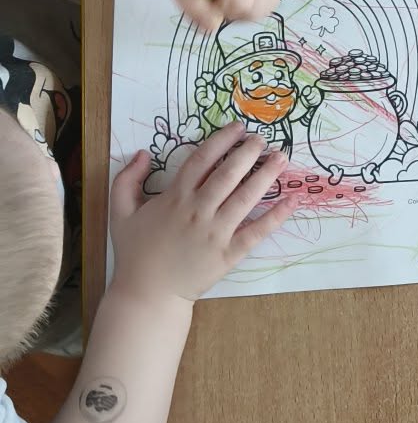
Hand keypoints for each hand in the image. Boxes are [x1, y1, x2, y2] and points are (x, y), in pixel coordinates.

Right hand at [109, 124, 289, 305]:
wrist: (146, 295)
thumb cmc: (135, 252)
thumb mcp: (119, 212)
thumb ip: (126, 180)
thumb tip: (142, 153)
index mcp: (175, 197)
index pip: (202, 159)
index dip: (222, 140)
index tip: (238, 127)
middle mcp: (198, 210)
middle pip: (228, 174)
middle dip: (249, 152)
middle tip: (263, 139)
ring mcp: (216, 232)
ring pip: (246, 198)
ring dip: (266, 175)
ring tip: (282, 157)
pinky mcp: (229, 254)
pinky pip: (257, 232)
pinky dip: (276, 216)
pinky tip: (293, 200)